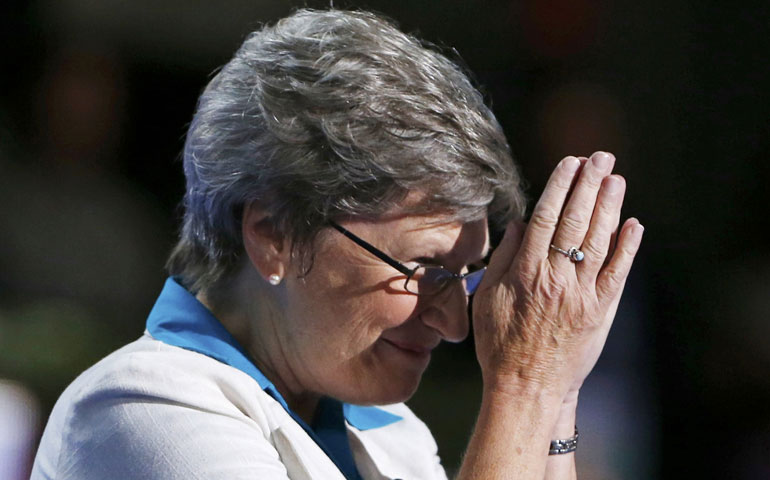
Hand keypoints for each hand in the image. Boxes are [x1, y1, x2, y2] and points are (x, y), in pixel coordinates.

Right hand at [472, 152, 643, 400]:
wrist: (529, 387)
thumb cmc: (499, 344)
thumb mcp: (486, 299)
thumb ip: (502, 260)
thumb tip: (519, 224)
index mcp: (526, 274)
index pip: (546, 219)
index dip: (560, 187)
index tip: (570, 162)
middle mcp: (556, 280)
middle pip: (576, 223)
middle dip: (589, 185)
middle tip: (600, 157)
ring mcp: (582, 296)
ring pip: (600, 242)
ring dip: (610, 207)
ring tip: (616, 178)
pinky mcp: (600, 312)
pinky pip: (618, 275)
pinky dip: (628, 248)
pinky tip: (634, 224)